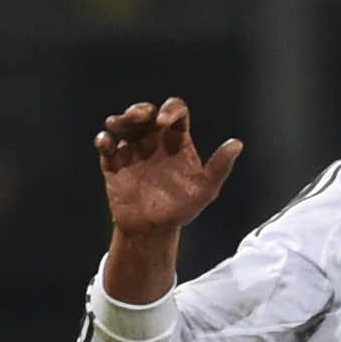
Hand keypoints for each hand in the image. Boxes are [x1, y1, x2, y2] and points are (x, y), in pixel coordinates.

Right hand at [96, 99, 240, 237]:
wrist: (153, 232)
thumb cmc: (181, 209)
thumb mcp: (204, 190)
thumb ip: (219, 167)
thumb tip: (237, 144)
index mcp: (176, 140)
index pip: (175, 112)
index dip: (170, 111)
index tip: (165, 122)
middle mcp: (154, 140)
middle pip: (146, 113)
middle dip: (140, 110)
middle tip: (139, 117)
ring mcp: (133, 150)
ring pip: (125, 125)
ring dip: (121, 120)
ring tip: (116, 124)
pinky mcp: (114, 164)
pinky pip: (107, 147)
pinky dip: (103, 141)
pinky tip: (105, 141)